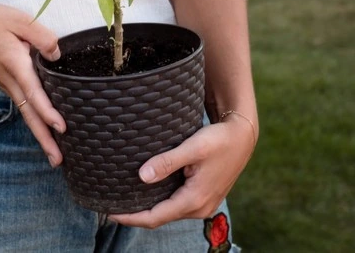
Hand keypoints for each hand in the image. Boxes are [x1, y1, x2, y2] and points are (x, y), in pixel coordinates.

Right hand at [0, 4, 65, 166]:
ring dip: (40, 135)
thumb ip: (41, 35)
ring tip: (55, 156)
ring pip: (26, 114)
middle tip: (58, 161)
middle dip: (44, 139)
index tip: (61, 128)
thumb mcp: (18, 20)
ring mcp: (7, 85)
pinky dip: (35, 122)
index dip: (47, 111)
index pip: (33, 92)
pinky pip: (24, 107)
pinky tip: (45, 131)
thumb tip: (57, 54)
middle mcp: (10, 81)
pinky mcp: (8, 85)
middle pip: (29, 114)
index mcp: (15, 64)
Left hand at [108, 115, 254, 227]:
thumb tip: (142, 177)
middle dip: (136, 215)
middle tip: (111, 206)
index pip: (155, 217)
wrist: (243, 137)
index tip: (110, 212)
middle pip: (160, 218)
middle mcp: (199, 208)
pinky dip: (161, 203)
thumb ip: (167, 162)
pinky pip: (177, 206)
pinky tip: (149, 193)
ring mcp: (203, 205)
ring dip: (148, 209)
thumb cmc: (219, 139)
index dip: (131, 217)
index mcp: (194, 199)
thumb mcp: (192, 148)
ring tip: (126, 199)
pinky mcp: (205, 197)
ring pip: (169, 213)